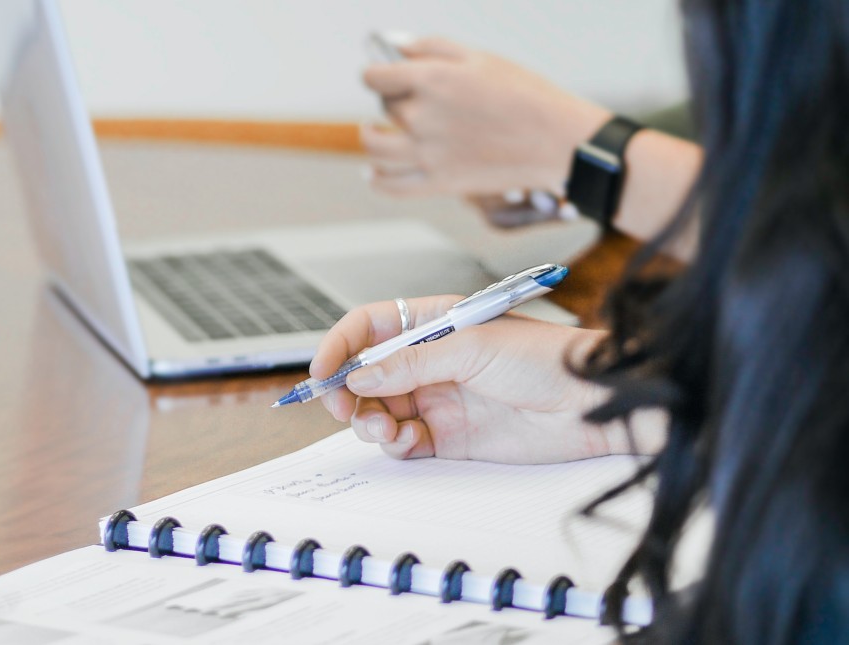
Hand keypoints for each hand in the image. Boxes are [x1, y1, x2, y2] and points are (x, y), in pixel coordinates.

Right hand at [310, 296, 657, 462]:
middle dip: (347, 391)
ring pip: (378, 411)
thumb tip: (360, 377)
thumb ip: (410, 364)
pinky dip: (393, 443)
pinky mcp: (449, 437)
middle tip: (343, 408)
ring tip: (382, 428)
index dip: (340, 346)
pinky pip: (403, 441)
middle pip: (365, 375)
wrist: (593, 404)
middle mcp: (429, 361)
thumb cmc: (547, 358)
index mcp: (432, 323)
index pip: (369, 328)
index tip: (321, 370)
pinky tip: (404, 440)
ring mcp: (437, 399)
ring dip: (368, 421)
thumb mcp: (471, 348)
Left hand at [360, 38, 610, 197]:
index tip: (382, 74)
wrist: (557, 140)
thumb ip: (432, 48)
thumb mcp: (480, 57)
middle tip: (412, 99)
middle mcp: (422, 117)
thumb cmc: (524, 94)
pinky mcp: (438, 182)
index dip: (377, 72)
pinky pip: (391, 185)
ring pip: (375, 147)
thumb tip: (396, 47)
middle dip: (393, 99)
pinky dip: (377, 179)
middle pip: (385, 106)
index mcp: (431, 80)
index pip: (375, 76)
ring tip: (374, 131)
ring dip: (371, 137)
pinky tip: (374, 171)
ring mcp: (428, 153)